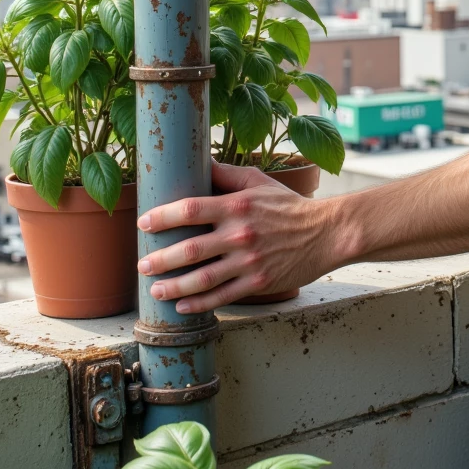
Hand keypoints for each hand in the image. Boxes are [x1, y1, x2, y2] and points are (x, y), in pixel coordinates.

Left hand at [137, 160, 334, 312]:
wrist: (326, 233)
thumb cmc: (289, 206)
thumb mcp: (259, 181)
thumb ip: (227, 174)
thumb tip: (199, 161)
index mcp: (237, 206)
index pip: (191, 209)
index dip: (163, 217)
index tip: (144, 223)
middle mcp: (240, 234)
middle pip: (190, 249)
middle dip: (161, 259)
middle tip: (142, 264)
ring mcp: (249, 261)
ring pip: (203, 278)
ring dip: (174, 286)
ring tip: (155, 290)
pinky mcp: (259, 282)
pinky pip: (223, 296)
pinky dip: (200, 304)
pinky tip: (182, 306)